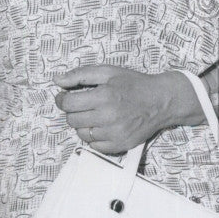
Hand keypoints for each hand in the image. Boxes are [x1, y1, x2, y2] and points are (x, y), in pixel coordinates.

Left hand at [54, 65, 201, 153]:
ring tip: (94, 114)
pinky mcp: (120, 145)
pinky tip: (103, 126)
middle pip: (72, 120)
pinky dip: (94, 137)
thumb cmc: (134, 84)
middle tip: (83, 104)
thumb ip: (80, 74)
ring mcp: (114, 133)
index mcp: (104, 96)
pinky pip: (94, 146)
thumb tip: (57, 80)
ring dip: (83, 124)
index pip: (67, 104)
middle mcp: (108, 117)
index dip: (61, 99)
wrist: (161, 101)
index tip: (65, 97)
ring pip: (81, 134)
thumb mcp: (108, 71)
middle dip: (73, 111)